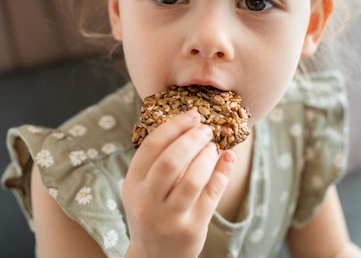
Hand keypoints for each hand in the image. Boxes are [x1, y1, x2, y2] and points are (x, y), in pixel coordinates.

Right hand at [122, 110, 235, 257]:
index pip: (151, 147)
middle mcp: (147, 201)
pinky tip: (228, 159)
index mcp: (132, 184)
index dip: (174, 126)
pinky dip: (222, 172)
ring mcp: (169, 217)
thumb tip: (189, 125)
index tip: (192, 115)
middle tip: (206, 129)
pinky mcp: (191, 228)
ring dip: (207, 156)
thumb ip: (157, 161)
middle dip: (192, 139)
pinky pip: (211, 195)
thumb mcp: (142, 189)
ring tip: (213, 147)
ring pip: (192, 179)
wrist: (155, 257)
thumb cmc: (153, 212)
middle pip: (171, 161)